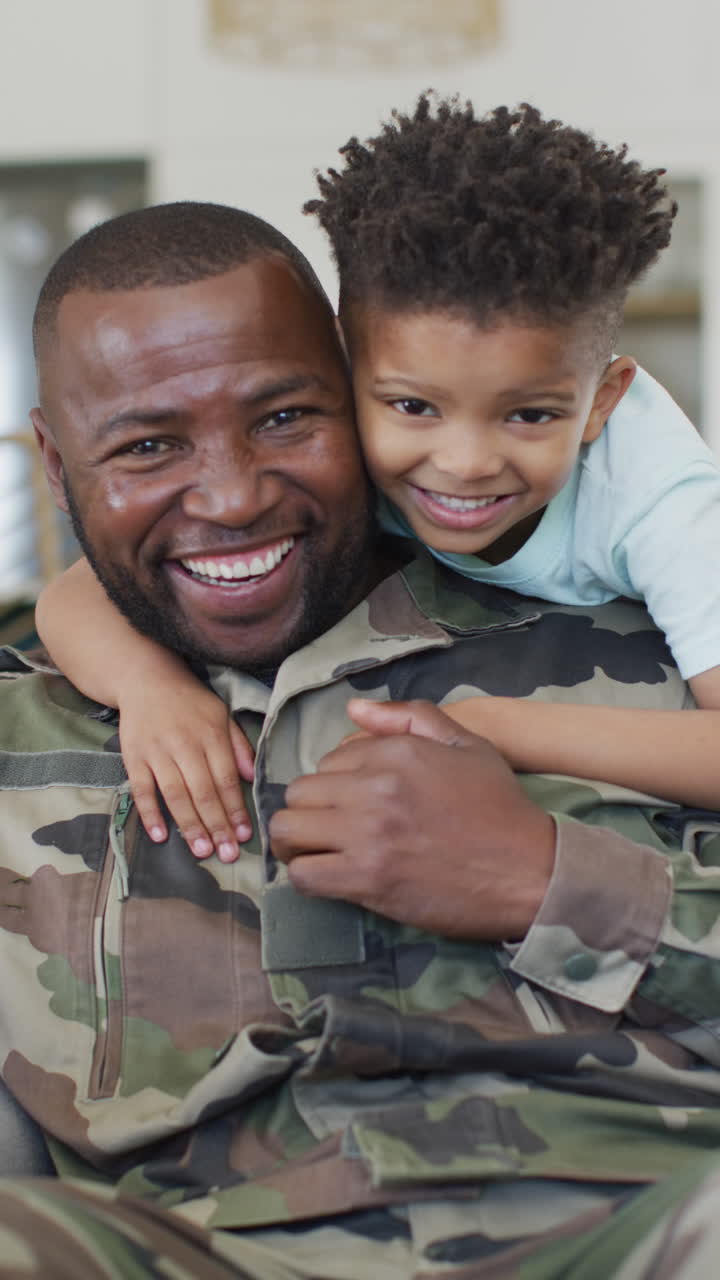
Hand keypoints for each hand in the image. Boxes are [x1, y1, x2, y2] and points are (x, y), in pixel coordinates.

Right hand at [118, 679, 254, 861]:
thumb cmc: (189, 701)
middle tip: (227, 854)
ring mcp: (157, 751)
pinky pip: (141, 789)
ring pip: (175, 794)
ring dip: (189, 825)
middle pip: (203, 791)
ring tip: (201, 851)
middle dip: (216, 825)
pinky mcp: (133, 756)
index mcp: (211, 734)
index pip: (226, 779)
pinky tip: (159, 836)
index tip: (244, 835)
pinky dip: (150, 813)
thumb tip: (252, 777)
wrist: (145, 678)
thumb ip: (238, 745)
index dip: (235, 809)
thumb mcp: (221, 713)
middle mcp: (185, 744)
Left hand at [270, 699, 555, 939]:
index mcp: (396, 751)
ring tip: (319, 852)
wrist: (529, 872)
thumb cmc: (499, 808)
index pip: (328, 759)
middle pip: (298, 793)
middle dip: (309, 810)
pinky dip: (307, 876)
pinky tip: (330, 877)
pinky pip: (303, 874)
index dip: (336, 782)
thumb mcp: (466, 745)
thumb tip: (353, 708)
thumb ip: (409, 717)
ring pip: (288, 830)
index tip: (355, 802)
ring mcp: (367, 835)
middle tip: (330, 829)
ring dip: (298, 842)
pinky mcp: (367, 879)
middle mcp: (374, 787)